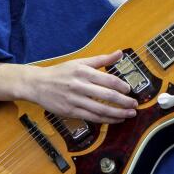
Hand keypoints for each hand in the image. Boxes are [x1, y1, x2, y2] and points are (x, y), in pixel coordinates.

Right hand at [23, 50, 137, 123]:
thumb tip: (120, 53)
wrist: (38, 84)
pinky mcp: (70, 111)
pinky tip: (114, 120)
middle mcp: (80, 86)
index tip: (129, 90)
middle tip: (135, 105)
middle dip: (124, 102)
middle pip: (107, 96)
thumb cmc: (61, 72)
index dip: (122, 86)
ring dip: (118, 114)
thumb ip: (102, 59)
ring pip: (101, 109)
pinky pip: (92, 117)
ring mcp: (75, 100)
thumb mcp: (80, 62)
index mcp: (83, 72)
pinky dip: (105, 120)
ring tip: (129, 115)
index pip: (108, 80)